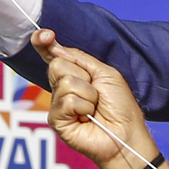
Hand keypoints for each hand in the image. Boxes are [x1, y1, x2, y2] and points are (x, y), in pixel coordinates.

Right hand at [33, 29, 159, 168]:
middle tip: (96, 94)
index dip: (43, 43)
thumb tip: (55, 46)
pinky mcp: (57, 120)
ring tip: (94, 108)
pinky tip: (87, 117)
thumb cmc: (120, 106)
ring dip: (87, 94)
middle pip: (57, 65)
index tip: (45, 35)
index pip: (52, 55)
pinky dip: (83, 106)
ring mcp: (58, 104)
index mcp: (74, 75)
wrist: (126, 133)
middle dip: (82, 76)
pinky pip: (66, 101)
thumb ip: (80, 59)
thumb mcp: (105, 74)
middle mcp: (62, 88)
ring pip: (65, 82)